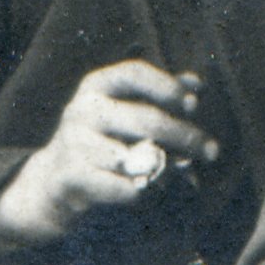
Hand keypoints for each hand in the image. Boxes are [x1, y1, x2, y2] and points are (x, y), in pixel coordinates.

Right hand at [0, 61, 215, 248]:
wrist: (53, 183)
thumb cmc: (102, 141)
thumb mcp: (123, 110)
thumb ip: (159, 96)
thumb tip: (196, 83)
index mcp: (96, 85)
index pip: (135, 73)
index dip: (168, 86)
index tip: (194, 103)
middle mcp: (82, 109)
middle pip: (147, 120)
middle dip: (186, 137)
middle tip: (211, 151)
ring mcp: (75, 143)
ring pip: (138, 157)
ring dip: (167, 167)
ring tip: (180, 172)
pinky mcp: (72, 176)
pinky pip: (125, 187)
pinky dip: (146, 191)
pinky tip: (151, 189)